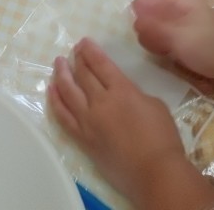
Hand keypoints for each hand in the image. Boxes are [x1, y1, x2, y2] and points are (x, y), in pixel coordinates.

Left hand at [48, 39, 200, 205]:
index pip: (100, 64)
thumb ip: (134, 93)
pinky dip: (55, 101)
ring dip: (61, 74)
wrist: (154, 172)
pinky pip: (62, 117)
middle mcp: (100, 102)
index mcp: (122, 91)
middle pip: (83, 74)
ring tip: (58, 63)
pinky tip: (51, 90)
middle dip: (77, 59)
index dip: (90, 51)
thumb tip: (121, 91)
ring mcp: (88, 121)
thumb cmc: (162, 138)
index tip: (83, 42)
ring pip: (68, 91)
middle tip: (73, 50)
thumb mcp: (155, 104)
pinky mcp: (82, 139)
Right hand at [131, 0, 213, 81]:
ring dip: (154, 37)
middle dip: (147, 28)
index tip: (143, 31)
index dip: (139, 13)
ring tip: (166, 50)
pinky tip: (169, 52)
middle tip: (158, 45)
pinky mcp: (182, 28)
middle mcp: (177, 1)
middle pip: (147, 9)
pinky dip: (162, 42)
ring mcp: (180, 15)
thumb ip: (154, 28)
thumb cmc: (210, 47)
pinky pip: (162, 31)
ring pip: (153, 22)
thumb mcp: (179, 38)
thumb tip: (134, 20)